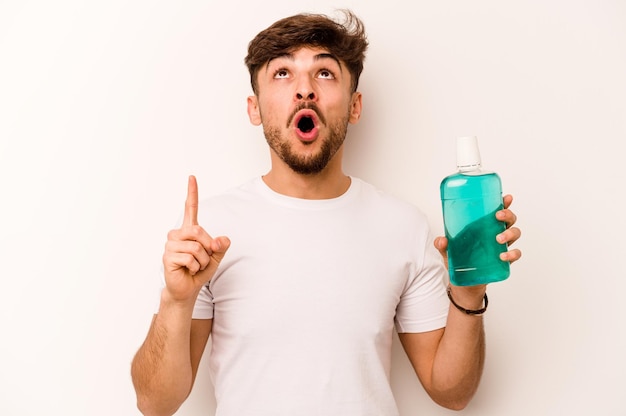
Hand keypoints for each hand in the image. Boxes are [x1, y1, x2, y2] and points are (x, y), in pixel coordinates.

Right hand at [162, 175, 229, 302]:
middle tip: (204, 260)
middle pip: (198, 231)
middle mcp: (178, 234)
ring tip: (196, 266)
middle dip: (208, 248)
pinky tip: (189, 270)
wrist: (187, 289)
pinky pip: (190, 258)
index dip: (192, 193)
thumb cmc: (199, 270)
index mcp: (189, 230)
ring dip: (202, 260)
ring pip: (196, 247)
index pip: (190, 208)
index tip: (192, 177)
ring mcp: (171, 245)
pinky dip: (195, 267)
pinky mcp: (168, 257)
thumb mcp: (215, 257)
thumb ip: (221, 247)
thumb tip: (223, 240)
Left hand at [434, 194, 522, 264]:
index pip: (497, 210)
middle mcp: (496, 233)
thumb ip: (443, 245)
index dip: (504, 202)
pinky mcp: (504, 260)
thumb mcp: (448, 250)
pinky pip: (515, 254)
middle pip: (510, 219)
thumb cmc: (459, 260)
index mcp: (485, 225)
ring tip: (498, 239)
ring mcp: (502, 246)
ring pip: (515, 233)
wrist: (465, 281)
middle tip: (497, 216)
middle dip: (507, 214)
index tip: (507, 198)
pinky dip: (512, 254)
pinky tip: (503, 256)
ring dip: (510, 233)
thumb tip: (441, 240)